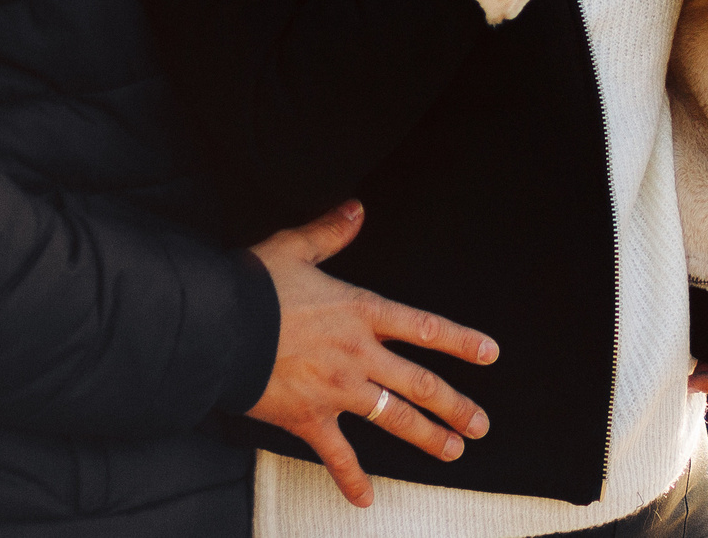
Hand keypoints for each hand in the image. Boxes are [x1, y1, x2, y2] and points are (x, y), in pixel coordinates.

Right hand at [246, 201, 499, 506]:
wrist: (218, 327)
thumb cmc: (254, 286)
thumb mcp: (294, 249)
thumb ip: (329, 232)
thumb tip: (356, 208)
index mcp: (360, 312)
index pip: (422, 328)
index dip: (460, 341)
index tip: (490, 354)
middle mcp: (359, 354)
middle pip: (420, 383)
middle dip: (455, 405)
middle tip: (481, 425)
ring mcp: (338, 390)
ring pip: (394, 418)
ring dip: (427, 437)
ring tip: (454, 451)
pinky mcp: (309, 418)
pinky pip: (337, 454)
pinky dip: (351, 478)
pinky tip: (365, 499)